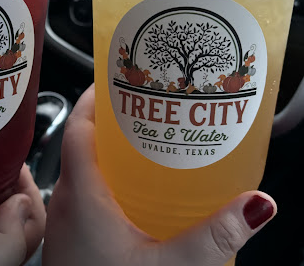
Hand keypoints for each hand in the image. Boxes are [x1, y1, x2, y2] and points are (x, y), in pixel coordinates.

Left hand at [43, 84, 276, 265]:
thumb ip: (212, 237)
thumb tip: (254, 205)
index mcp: (79, 193)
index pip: (76, 126)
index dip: (93, 99)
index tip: (115, 80)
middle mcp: (64, 200)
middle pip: (81, 142)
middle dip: (109, 122)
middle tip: (144, 109)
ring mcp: (64, 219)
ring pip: (82, 168)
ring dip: (107, 152)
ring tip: (144, 145)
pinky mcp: (70, 237)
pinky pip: (84, 193)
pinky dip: (105, 180)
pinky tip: (134, 195)